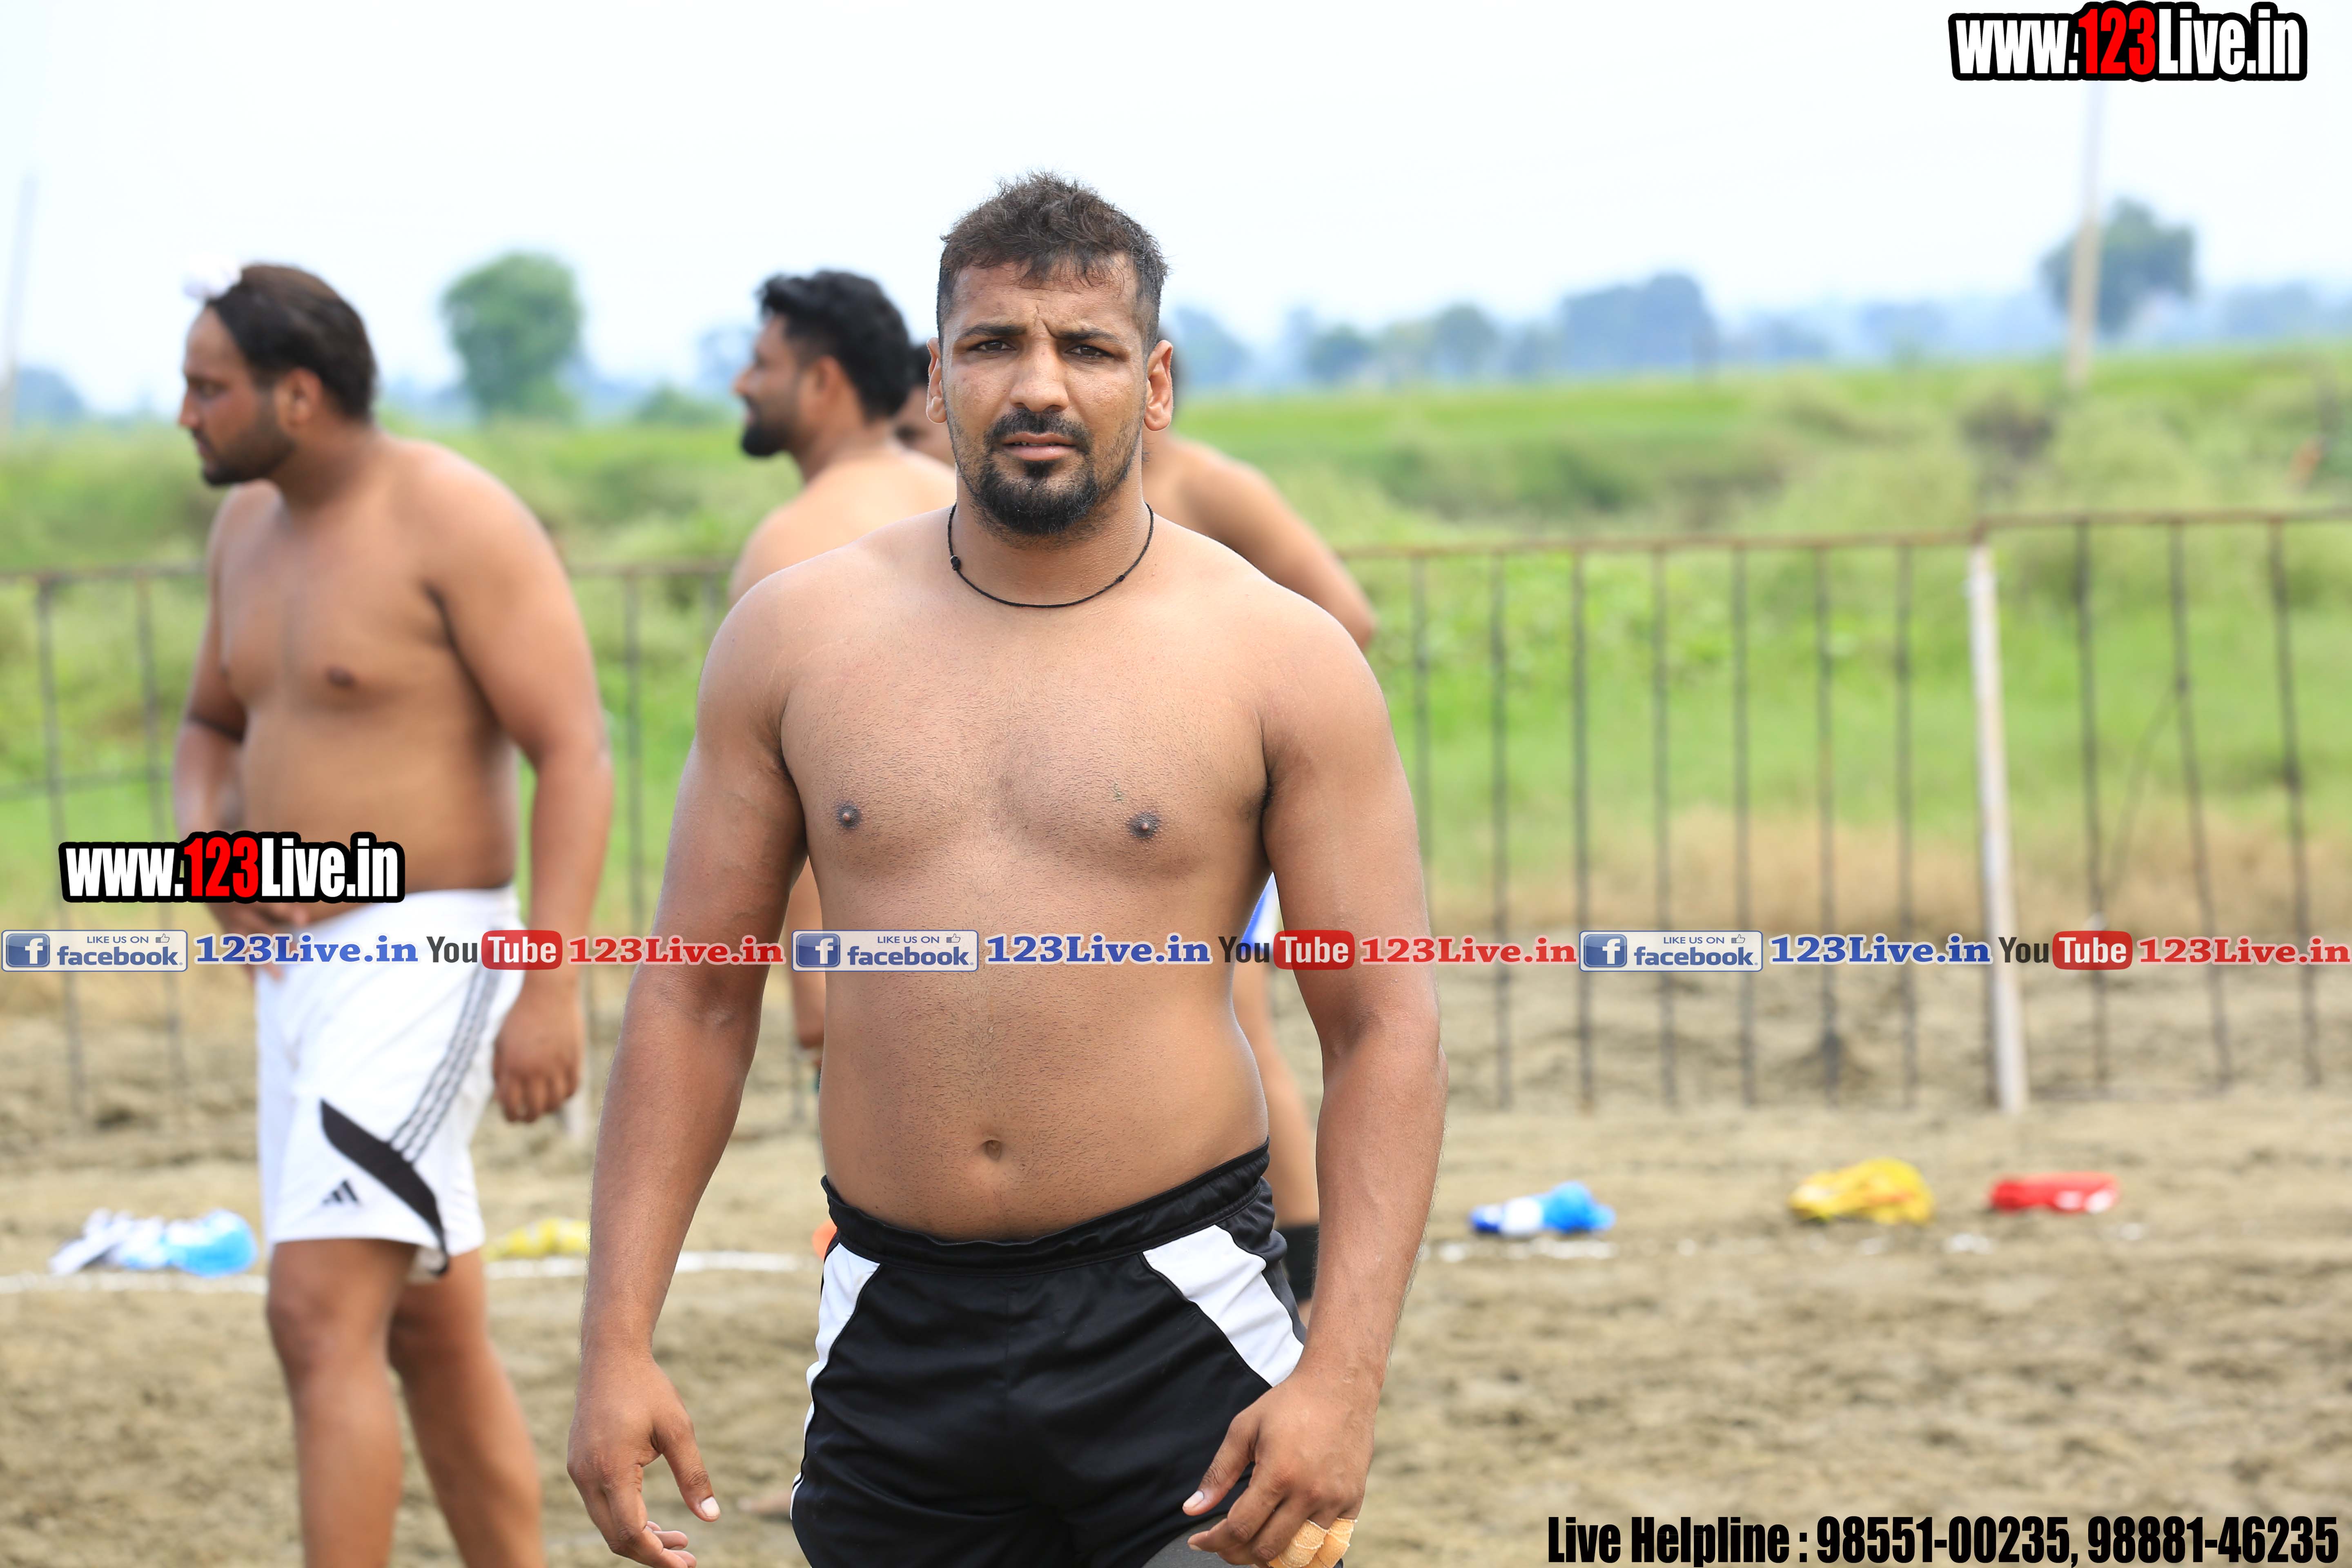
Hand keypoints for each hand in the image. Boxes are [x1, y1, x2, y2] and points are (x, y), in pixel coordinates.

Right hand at [211, 901, 305, 976]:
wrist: (216, 895)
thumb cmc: (248, 893)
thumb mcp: (262, 892)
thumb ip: (282, 905)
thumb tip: (305, 920)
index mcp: (252, 900)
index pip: (272, 907)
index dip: (288, 913)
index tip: (304, 921)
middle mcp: (241, 914)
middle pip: (263, 931)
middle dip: (282, 943)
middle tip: (299, 956)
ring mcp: (233, 928)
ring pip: (249, 948)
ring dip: (264, 963)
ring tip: (279, 978)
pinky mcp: (228, 938)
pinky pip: (237, 955)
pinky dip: (246, 969)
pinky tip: (256, 982)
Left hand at [492, 972, 582, 1121]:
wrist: (548, 992)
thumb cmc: (518, 1016)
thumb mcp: (500, 1043)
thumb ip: (499, 1071)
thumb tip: (501, 1097)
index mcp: (513, 1067)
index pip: (511, 1106)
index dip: (510, 1116)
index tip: (511, 1116)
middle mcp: (536, 1070)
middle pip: (535, 1110)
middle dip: (528, 1117)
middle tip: (526, 1116)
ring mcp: (557, 1066)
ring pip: (556, 1103)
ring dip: (548, 1108)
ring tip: (543, 1105)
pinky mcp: (574, 1059)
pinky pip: (572, 1088)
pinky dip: (565, 1095)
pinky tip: (558, 1091)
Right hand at [569, 1351, 720, 1566]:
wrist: (611, 1357)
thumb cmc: (648, 1388)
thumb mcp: (678, 1429)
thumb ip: (693, 1475)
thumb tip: (711, 1517)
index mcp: (610, 1469)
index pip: (630, 1531)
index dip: (658, 1555)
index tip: (686, 1563)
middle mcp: (586, 1476)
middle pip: (615, 1536)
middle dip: (651, 1554)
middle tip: (688, 1559)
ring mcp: (579, 1472)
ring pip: (606, 1524)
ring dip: (640, 1538)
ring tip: (678, 1541)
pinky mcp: (580, 1465)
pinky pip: (601, 1506)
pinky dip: (626, 1519)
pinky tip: (654, 1520)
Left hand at [1182, 1367, 1372, 1564]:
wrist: (1340, 1386)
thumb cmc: (1289, 1404)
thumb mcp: (1244, 1429)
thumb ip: (1219, 1473)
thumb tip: (1191, 1509)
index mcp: (1279, 1474)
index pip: (1240, 1528)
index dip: (1214, 1542)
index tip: (1199, 1541)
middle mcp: (1309, 1493)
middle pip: (1267, 1549)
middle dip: (1236, 1553)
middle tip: (1224, 1544)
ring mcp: (1335, 1501)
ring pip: (1299, 1557)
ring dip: (1271, 1559)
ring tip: (1254, 1546)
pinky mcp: (1353, 1502)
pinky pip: (1330, 1547)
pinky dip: (1306, 1554)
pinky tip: (1288, 1543)